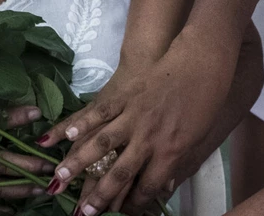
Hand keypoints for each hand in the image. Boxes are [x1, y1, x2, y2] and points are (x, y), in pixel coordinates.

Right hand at [41, 39, 233, 214]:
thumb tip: (167, 186)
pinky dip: (81, 124)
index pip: (148, 186)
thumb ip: (180, 163)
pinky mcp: (125, 96)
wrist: (200, 63)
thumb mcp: (199, 137)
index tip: (122, 213)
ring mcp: (134, 116)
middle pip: (120, 173)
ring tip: (60, 177)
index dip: (134, 204)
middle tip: (83, 212)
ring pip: (102, 144)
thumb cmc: (203, 101)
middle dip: (100, 195)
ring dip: (79, 163)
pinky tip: (65, 135)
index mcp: (171, 152)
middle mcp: (149, 138)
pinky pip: (99, 113)